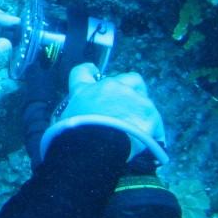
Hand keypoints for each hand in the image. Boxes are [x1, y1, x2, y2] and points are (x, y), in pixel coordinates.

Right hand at [41, 65, 167, 163]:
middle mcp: (110, 86)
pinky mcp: (149, 112)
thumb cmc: (73, 135)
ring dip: (140, 110)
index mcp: (84, 89)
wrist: (96, 145)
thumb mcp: (62, 123)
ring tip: (138, 129)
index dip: (89, 72)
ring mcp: (132, 96)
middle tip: (125, 108)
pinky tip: (150, 141)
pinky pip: (154, 120)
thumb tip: (73, 124)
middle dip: (129, 90)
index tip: (93, 74)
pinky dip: (153, 130)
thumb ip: (71, 117)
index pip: (82, 72)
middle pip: (127, 78)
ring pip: (143, 97)